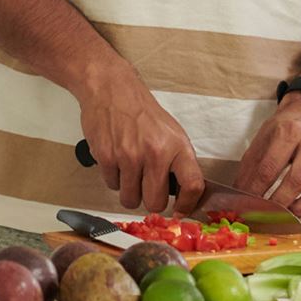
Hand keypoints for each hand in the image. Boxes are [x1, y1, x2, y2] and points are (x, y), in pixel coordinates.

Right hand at [75, 68, 204, 215]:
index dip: (187, 205)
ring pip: (130, 199)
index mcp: (177, 147)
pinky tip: (117, 160)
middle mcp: (155, 153)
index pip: (192, 185)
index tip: (180, 210)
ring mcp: (130, 156)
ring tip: (130, 171)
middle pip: (155, 203)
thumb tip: (182, 195)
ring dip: (129, 191)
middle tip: (146, 186)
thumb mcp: (171, 133)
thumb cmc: (142, 112)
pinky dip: (114, 178)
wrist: (112, 90)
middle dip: (149, 200)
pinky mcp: (107, 157)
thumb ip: (178, 162)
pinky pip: (112, 186)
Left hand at [234, 92, 300, 216]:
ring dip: (295, 210)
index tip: (243, 206)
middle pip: (295, 181)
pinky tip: (294, 211)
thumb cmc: (283, 130)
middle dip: (275, 205)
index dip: (254, 192)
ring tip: (277, 217)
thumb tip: (239, 194)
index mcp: (289, 131)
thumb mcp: (262, 139)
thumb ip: (250, 166)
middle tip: (259, 216)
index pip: (268, 168)